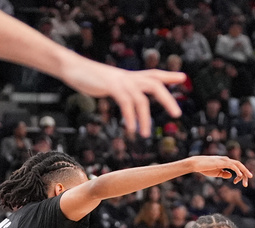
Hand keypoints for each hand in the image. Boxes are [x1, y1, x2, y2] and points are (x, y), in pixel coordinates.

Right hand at [60, 58, 185, 135]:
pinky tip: (132, 129)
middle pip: (155, 84)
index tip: (183, 78)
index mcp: (130, 76)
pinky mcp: (111, 86)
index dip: (169, 76)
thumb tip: (127, 98)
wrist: (72, 67)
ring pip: (141, 98)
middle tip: (177, 114)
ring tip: (146, 134)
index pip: (154, 74)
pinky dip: (131, 117)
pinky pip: (126, 102)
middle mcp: (129, 77)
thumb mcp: (110, 82)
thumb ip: (121, 89)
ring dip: (145, 118)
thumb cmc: (90, 76)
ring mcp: (121, 81)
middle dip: (168, 99)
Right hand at [190, 156, 251, 185]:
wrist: (196, 164)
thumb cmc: (205, 168)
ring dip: (244, 172)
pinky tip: (240, 176)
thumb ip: (224, 174)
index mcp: (226, 162)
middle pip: (240, 165)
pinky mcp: (222, 162)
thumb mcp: (217, 173)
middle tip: (249, 180)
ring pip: (238, 164)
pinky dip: (237, 170)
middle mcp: (226, 160)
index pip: (237, 167)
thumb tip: (231, 175)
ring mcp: (224, 160)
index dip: (240, 174)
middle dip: (246, 173)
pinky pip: (232, 166)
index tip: (238, 182)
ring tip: (248, 178)